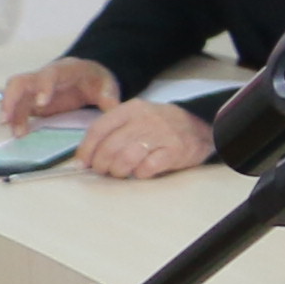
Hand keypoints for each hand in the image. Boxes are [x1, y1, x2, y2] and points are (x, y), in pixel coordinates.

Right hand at [1, 57, 116, 128]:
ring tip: (15, 132)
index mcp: (64, 70)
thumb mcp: (107, 85)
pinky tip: (19, 133)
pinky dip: (16, 119)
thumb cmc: (96, 79)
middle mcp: (44, 77)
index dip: (43, 87)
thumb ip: (109, 96)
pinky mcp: (32, 100)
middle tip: (7, 119)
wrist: (89, 75)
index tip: (41, 103)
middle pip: (20, 82)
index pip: (49, 75)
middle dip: (11, 99)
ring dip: (11, 113)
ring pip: (15, 96)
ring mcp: (35, 88)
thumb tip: (113, 108)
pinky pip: (19, 107)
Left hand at [81, 101, 210, 181]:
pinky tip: (142, 171)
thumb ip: (112, 132)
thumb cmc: (160, 127)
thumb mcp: (136, 118)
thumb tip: (83, 159)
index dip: (86, 149)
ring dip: (119, 171)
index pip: (99, 129)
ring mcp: (161, 134)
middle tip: (105, 171)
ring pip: (126, 158)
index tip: (83, 163)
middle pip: (110, 147)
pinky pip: (148, 168)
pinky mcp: (175, 150)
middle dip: (102, 164)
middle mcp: (145, 119)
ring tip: (122, 173)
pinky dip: (140, 174)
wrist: (201, 127)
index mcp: (131, 109)